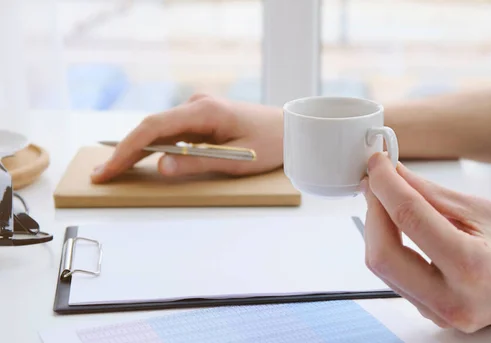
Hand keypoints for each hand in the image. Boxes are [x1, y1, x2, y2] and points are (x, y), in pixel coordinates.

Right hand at [90, 94, 283, 182]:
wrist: (291, 130)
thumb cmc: (270, 144)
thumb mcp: (235, 160)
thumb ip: (197, 163)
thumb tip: (162, 168)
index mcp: (205, 110)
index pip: (154, 127)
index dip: (127, 150)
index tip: (109, 169)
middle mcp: (197, 104)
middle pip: (151, 127)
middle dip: (125, 152)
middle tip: (102, 174)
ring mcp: (198, 109)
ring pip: (159, 130)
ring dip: (138, 150)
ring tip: (114, 170)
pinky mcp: (202, 117)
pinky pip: (171, 132)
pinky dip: (154, 147)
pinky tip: (141, 161)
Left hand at [360, 153, 490, 341]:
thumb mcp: (484, 211)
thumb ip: (431, 195)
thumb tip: (394, 173)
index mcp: (473, 267)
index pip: (409, 219)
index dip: (385, 184)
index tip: (377, 163)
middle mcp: (452, 299)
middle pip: (382, 255)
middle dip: (372, 211)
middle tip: (375, 181)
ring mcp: (441, 314)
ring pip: (384, 269)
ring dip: (377, 228)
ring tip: (387, 199)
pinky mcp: (433, 314)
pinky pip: (396, 279)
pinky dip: (391, 246)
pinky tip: (399, 225)